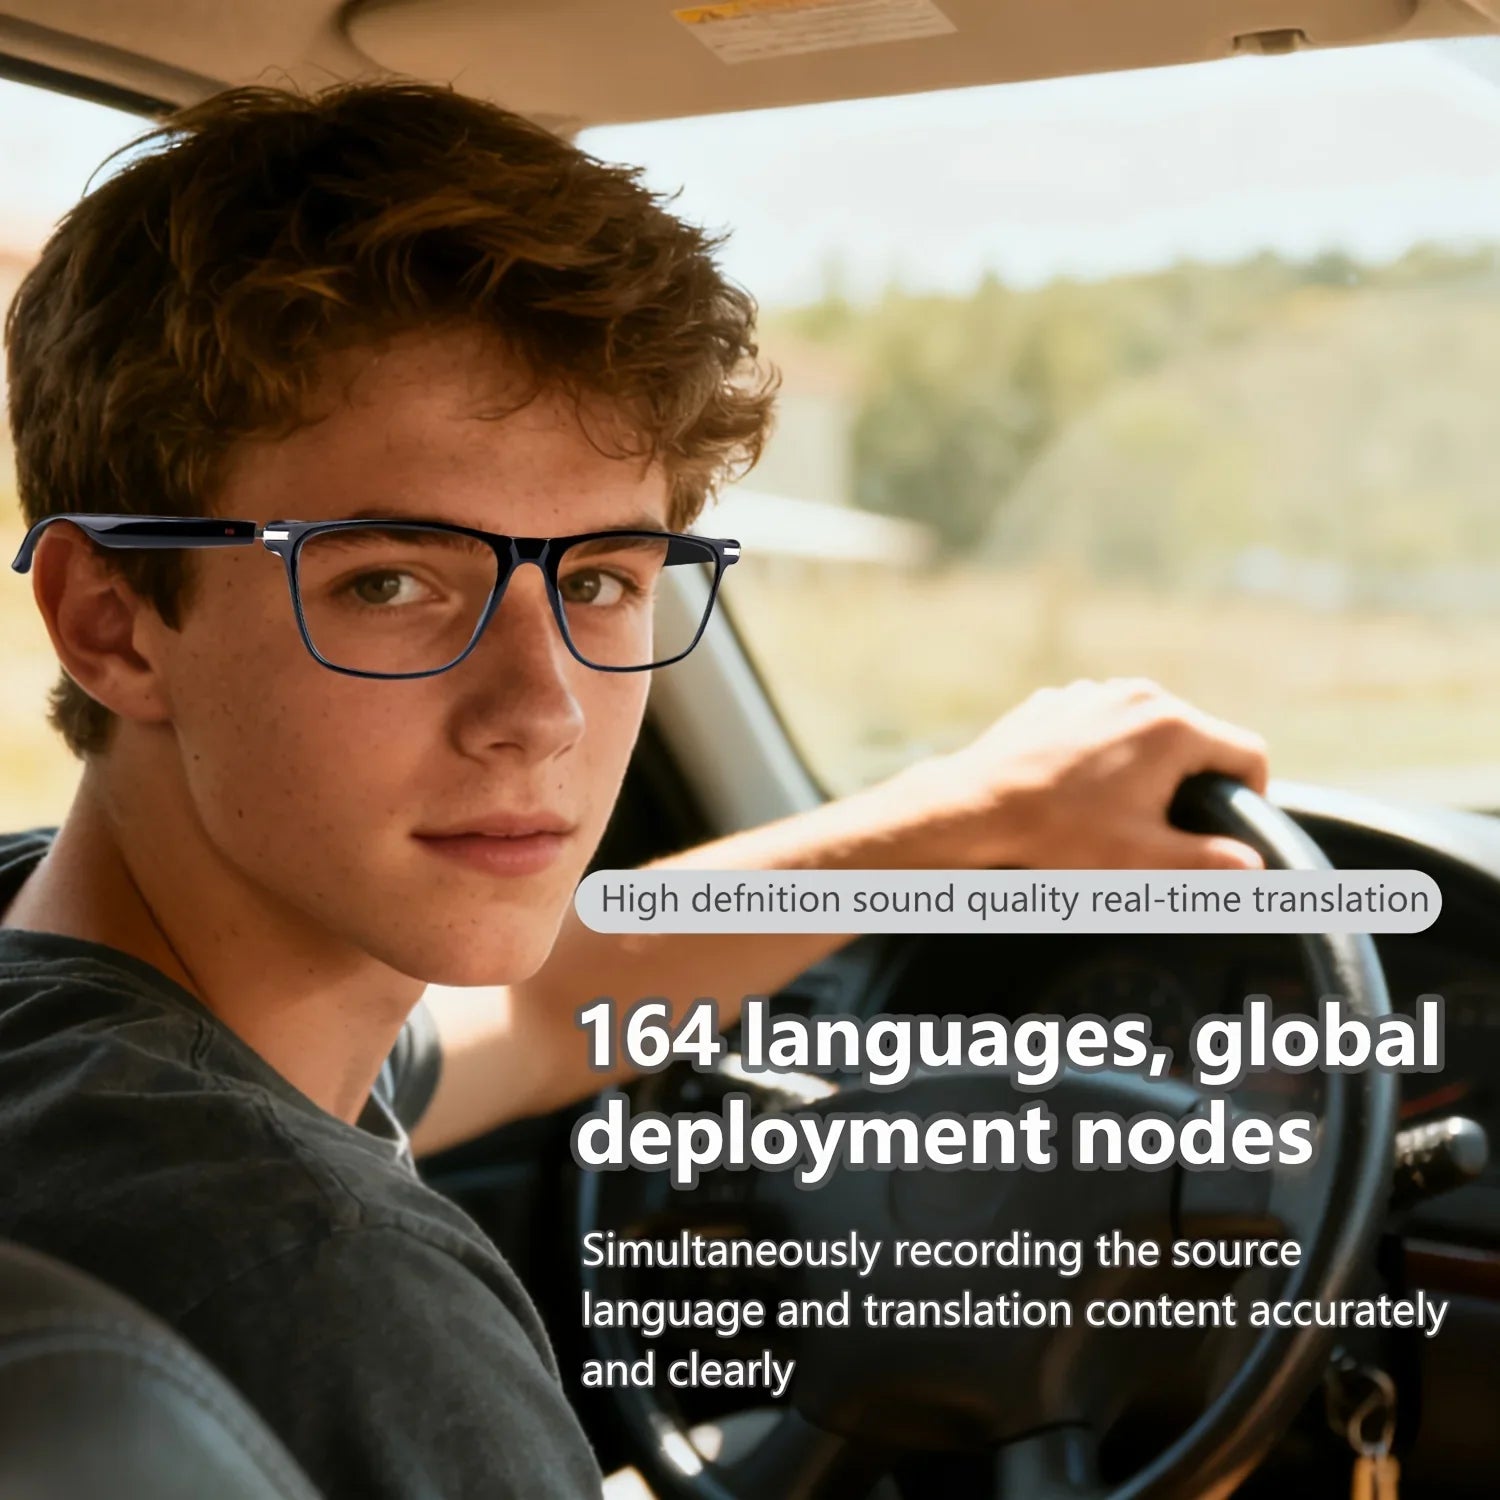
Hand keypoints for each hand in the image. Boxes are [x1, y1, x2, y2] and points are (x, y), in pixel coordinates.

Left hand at [863, 677, 1267, 869]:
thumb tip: (1255, 866)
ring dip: (1149, 765)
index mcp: (1173, 728)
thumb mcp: (1143, 858)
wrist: (977, 807)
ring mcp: (1096, 690)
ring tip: (1116, 809)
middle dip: (1193, 781)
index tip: (1231, 825)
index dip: (1252, 795)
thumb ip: (1210, 863)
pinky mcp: (1062, 699)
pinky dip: (1106, 752)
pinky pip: (1106, 722)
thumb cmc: (1059, 833)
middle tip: (1164, 826)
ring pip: (1151, 729)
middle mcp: (1140, 695)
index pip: (1248, 753)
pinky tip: (1079, 789)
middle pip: (1199, 738)